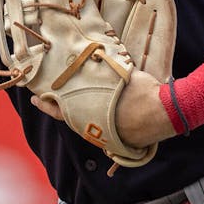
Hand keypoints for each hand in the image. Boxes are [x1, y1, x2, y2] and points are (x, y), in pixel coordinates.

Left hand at [30, 69, 177, 148]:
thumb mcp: (120, 75)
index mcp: (92, 112)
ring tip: (71, 104)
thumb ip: (102, 75)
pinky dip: (99, 123)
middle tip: (42, 101)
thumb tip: (93, 61)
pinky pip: (104, 133)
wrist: (169, 110)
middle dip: (58, 109)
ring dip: (79, 115)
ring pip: (87, 126)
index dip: (46, 105)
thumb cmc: (144, 90)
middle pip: (72, 120)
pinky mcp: (122, 143)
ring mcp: (109, 137)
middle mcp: (97, 128)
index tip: (34, 99)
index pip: (61, 110)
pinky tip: (100, 114)